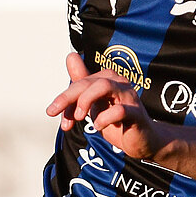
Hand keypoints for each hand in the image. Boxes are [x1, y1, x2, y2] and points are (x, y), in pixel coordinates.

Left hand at [47, 52, 163, 159]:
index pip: (80, 83)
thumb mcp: (95, 102)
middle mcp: (118, 83)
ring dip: (86, 100)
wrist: (141, 140)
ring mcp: (129, 97)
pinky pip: (119, 110)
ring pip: (104, 86)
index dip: (64, 98)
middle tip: (55, 113)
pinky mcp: (136, 113)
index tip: (54, 113)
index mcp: (107, 79)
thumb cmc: (118, 120)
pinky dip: (104, 119)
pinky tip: (98, 127)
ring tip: (79, 117)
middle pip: (89, 82)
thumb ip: (82, 83)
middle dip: (68, 97)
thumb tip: (71, 56)